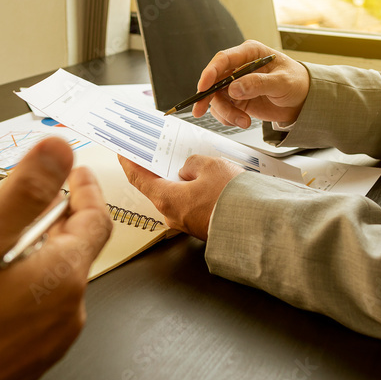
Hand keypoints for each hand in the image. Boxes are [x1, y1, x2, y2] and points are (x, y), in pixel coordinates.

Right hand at [0, 137, 112, 379]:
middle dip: (50, 221)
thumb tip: (59, 151)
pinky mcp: (27, 361)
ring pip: (52, 282)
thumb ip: (25, 190)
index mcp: (63, 278)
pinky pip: (35, 312)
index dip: (85, 189)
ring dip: (31, 256)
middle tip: (17, 203)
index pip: (95, 220)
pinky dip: (20, 289)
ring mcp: (49, 342)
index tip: (74, 172)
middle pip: (72, 251)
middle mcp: (66, 314)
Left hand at [118, 154, 242, 240]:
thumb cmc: (233, 199)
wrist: (257, 226)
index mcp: (166, 199)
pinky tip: (208, 181)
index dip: (129, 163)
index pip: (138, 178)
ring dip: (181, 181)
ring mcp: (186, 223)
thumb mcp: (210, 166)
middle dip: (160, 169)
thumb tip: (189, 169)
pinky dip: (194, 191)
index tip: (123, 153)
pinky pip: (192, 204)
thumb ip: (192, 163)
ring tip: (195, 165)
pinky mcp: (201, 226)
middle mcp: (172, 215)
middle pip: (158, 187)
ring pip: (178, 195)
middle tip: (161, 153)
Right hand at [192, 40, 309, 127]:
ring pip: (217, 98)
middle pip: (214, 80)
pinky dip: (228, 118)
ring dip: (225, 113)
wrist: (303, 100)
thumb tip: (234, 88)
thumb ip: (258, 83)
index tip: (203, 86)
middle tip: (199, 111)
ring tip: (242, 121)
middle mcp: (239, 67)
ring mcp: (236, 84)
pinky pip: (222, 109)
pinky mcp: (237, 99)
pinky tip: (241, 121)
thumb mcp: (282, 82)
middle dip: (207, 97)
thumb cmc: (296, 83)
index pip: (224, 59)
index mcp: (250, 53)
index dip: (210, 72)